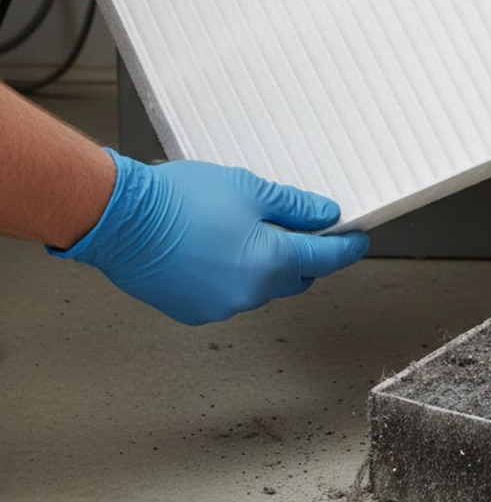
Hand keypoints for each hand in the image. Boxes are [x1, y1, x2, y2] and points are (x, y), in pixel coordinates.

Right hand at [48, 150, 368, 324]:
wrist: (122, 220)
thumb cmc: (178, 201)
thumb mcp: (249, 189)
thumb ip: (294, 207)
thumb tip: (324, 216)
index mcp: (270, 263)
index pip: (325, 259)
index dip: (345, 247)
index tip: (357, 240)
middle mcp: (249, 293)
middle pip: (295, 277)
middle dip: (303, 255)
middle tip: (299, 226)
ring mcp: (221, 307)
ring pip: (261, 287)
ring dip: (265, 266)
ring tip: (243, 230)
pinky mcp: (194, 311)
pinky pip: (230, 295)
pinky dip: (234, 276)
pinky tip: (217, 249)